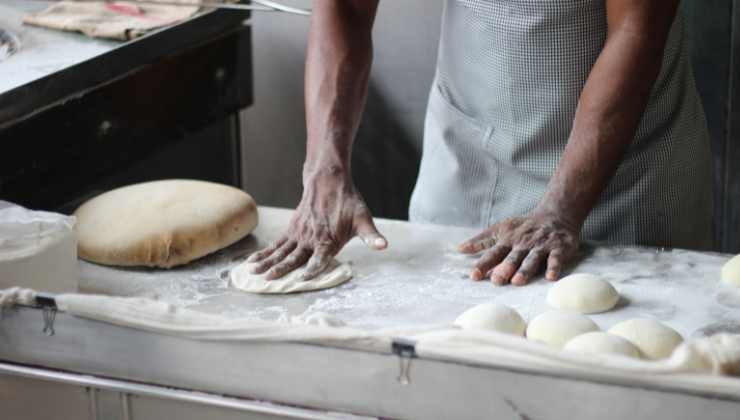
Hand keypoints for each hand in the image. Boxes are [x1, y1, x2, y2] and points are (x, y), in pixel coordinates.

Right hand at [247, 170, 386, 279]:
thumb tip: (383, 246)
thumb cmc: (348, 203)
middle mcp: (310, 239)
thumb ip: (371, 236)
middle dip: (281, 270)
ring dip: (267, 262)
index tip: (302, 279)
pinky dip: (264, 253)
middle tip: (268, 280)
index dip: (312, 270)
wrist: (328, 181)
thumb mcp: (363, 219)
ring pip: (280, 251)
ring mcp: (298, 234)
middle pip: (294, 257)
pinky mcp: (291, 229)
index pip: (319, 259)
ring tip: (253, 273)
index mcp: (328, 240)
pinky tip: (252, 262)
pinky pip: (276, 244)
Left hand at [458, 211, 579, 285]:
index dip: (483, 264)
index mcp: (508, 240)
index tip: (474, 276)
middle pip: (512, 257)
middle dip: (504, 268)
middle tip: (496, 280)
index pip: (493, 253)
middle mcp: (523, 244)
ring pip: (532, 259)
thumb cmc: (524, 226)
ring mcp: (541, 246)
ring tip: (517, 281)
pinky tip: (550, 277)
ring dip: (525, 270)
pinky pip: (556, 258)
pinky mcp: (558, 248)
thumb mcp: (500, 229)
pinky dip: (553, 267)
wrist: (556, 214)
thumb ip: (481, 241)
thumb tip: (459, 249)